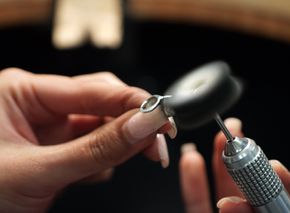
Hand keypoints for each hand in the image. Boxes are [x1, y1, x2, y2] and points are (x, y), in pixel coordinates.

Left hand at [0, 68, 171, 211]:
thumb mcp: (38, 171)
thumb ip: (96, 149)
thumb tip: (143, 126)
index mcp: (23, 93)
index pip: (92, 89)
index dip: (132, 101)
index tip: (162, 115)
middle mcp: (38, 106)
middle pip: (101, 103)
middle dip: (131, 124)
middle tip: (158, 141)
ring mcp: (48, 128)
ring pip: (101, 127)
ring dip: (119, 145)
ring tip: (129, 160)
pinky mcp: (56, 149)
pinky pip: (93, 147)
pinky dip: (102, 161)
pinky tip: (93, 173)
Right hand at [179, 118, 289, 212]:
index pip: (281, 193)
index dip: (277, 174)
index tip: (272, 163)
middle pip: (247, 182)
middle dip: (241, 153)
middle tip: (236, 131)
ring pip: (221, 187)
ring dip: (216, 160)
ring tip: (217, 139)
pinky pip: (195, 202)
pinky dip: (191, 181)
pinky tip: (191, 160)